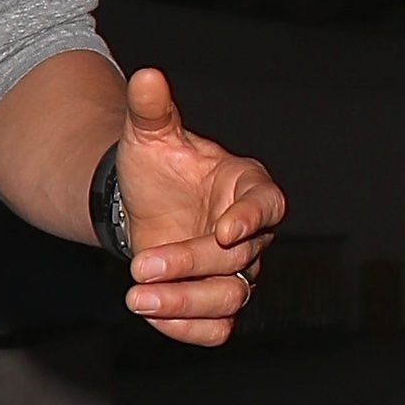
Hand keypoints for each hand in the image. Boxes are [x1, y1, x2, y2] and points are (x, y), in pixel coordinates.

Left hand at [114, 66, 285, 346]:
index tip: (223, 231)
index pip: (268, 205)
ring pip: (231, 299)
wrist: (139, 204)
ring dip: (186, 304)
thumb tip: (146, 76)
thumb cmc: (158, 167)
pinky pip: (217, 328)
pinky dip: (189, 329)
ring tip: (137, 299)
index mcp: (246, 187)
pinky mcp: (214, 301)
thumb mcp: (149, 136)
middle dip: (188, 264)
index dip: (251, 220)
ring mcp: (234, 271)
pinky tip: (151, 316)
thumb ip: (152, 110)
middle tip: (141, 266)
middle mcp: (248, 233)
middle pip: (238, 259)